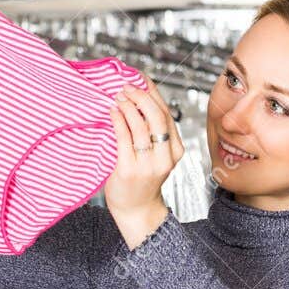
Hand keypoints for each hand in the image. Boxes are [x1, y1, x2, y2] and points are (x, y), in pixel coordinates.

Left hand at [106, 77, 184, 246]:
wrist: (136, 210)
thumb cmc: (141, 178)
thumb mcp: (154, 154)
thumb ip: (150, 132)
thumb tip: (136, 97)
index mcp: (176, 150)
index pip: (166, 113)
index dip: (153, 92)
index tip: (139, 78)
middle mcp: (166, 157)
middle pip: (157, 116)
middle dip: (141, 97)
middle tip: (126, 86)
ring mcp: (148, 165)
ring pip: (141, 126)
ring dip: (128, 106)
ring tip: (118, 97)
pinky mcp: (130, 170)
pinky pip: (124, 138)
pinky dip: (118, 121)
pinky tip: (112, 112)